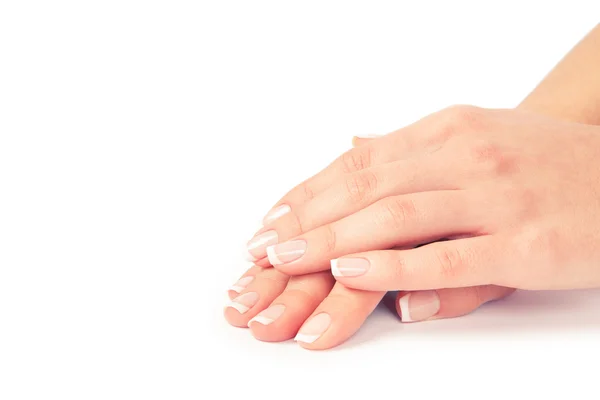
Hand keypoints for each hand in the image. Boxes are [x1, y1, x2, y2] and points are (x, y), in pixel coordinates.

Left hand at [253, 105, 599, 293]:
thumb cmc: (549, 162)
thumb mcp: (480, 137)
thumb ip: (415, 148)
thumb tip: (356, 143)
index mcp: (450, 129)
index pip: (361, 161)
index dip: (310, 191)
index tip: (273, 218)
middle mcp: (466, 154)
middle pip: (367, 186)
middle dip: (307, 217)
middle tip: (262, 245)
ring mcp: (496, 196)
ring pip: (396, 217)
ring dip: (331, 238)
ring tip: (286, 259)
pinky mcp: (523, 243)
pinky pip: (446, 256)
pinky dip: (392, 264)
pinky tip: (350, 268)